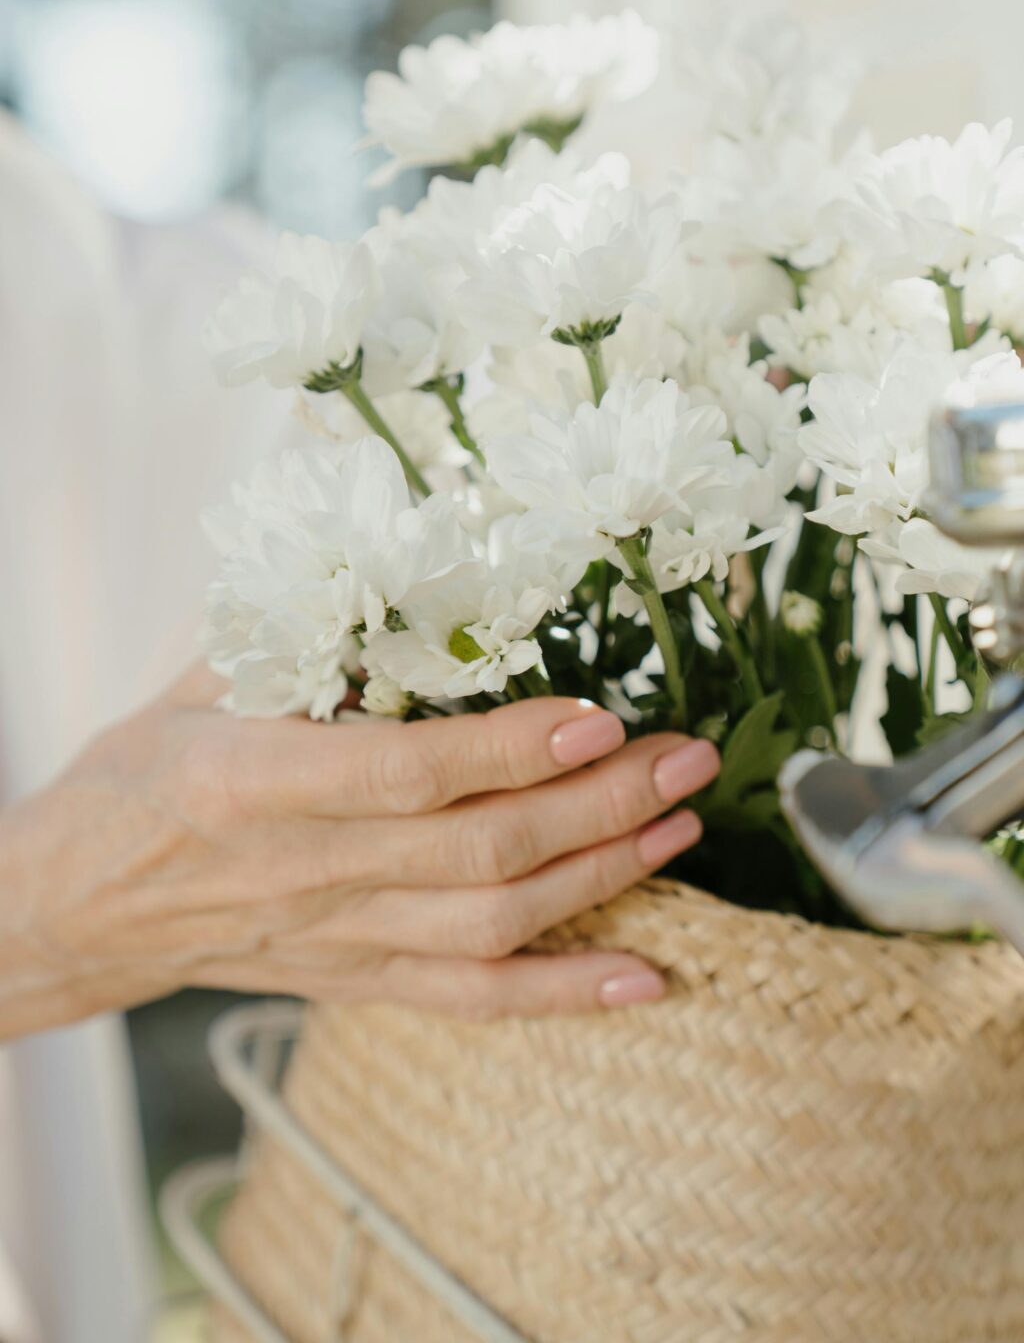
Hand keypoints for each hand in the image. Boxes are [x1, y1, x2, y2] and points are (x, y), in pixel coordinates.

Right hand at [0, 665, 718, 1038]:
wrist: (74, 905)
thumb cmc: (140, 775)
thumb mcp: (201, 682)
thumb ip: (305, 638)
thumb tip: (422, 576)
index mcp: (254, 784)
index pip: (403, 774)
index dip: (506, 752)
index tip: (598, 718)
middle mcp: (304, 872)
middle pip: (475, 855)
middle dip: (596, 807)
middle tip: (685, 759)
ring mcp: (336, 939)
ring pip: (490, 929)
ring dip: (600, 880)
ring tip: (680, 826)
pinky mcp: (354, 982)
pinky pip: (472, 1002)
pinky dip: (564, 995)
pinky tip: (646, 974)